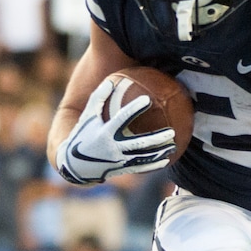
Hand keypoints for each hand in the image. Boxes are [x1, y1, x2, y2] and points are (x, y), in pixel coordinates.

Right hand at [55, 77, 175, 184]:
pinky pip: (140, 167)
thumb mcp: (87, 116)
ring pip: (142, 158)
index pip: (122, 119)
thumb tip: (111, 80)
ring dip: (159, 153)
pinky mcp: (121, 169)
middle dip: (156, 138)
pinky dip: (154, 164)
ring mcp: (118, 160)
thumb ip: (98, 98)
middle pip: (138, 143)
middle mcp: (112, 148)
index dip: (134, 109)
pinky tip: (166, 160)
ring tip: (173, 145)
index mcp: (105, 133)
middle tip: (171, 132)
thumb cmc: (83, 135)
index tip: (147, 99)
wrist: (76, 164)